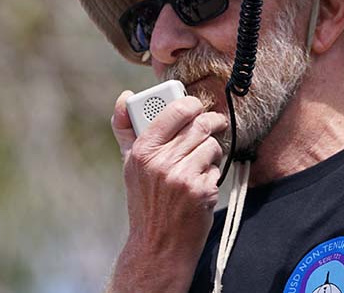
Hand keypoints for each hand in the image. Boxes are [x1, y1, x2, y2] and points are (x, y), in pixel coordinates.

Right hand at [108, 92, 227, 286]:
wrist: (157, 246)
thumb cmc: (145, 201)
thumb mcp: (130, 165)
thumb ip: (126, 129)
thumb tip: (125, 96)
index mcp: (142, 151)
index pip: (175, 111)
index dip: (190, 104)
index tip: (195, 107)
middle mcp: (161, 162)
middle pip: (199, 125)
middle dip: (211, 123)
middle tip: (215, 124)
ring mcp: (183, 177)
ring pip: (212, 145)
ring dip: (213, 151)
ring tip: (203, 162)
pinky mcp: (201, 191)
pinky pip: (217, 169)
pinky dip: (213, 175)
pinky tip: (201, 185)